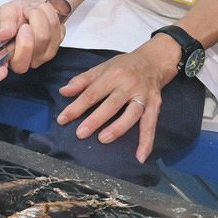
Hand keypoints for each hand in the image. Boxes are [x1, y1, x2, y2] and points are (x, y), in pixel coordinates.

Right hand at [0, 0, 66, 79]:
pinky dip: (49, 16)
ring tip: (32, 11)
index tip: (0, 73)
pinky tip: (42, 16)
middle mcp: (21, 60)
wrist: (33, 7)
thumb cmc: (16, 14)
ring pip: (43, 36)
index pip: (0, 67)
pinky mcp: (54, 48)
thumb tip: (4, 34)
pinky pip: (55, 30)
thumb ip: (3, 22)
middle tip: (25, 17)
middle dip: (28, 27)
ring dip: (38, 16)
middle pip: (28, 49)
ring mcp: (40, 57)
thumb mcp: (5, 13)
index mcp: (3, 54)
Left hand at [55, 36, 178, 163]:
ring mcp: (143, 97)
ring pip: (131, 114)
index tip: (62, 120)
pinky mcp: (155, 106)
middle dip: (95, 119)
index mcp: (113, 75)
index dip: (76, 107)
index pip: (92, 93)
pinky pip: (150, 125)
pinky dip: (147, 142)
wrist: (154, 61)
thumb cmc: (124, 66)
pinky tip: (140, 157)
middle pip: (111, 104)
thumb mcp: (101, 68)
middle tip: (80, 133)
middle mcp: (129, 86)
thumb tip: (63, 91)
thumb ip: (82, 80)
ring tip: (103, 139)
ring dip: (118, 128)